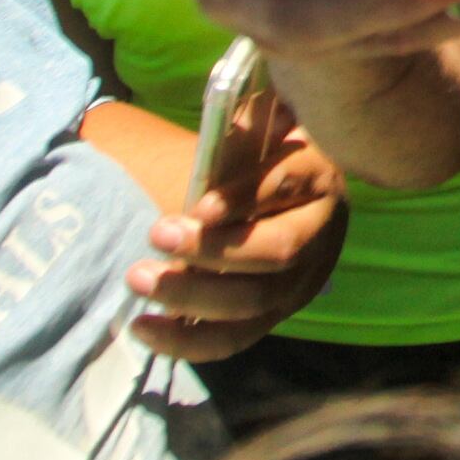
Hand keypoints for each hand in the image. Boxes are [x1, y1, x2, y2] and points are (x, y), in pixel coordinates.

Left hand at [126, 114, 346, 360]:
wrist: (288, 198)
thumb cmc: (265, 156)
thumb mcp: (263, 130)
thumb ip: (251, 124)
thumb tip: (241, 118)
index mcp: (319, 180)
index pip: (286, 188)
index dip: (244, 199)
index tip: (198, 206)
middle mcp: (320, 237)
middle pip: (276, 255)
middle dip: (213, 251)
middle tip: (156, 234)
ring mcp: (298, 285)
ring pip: (253, 303)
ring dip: (192, 295)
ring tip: (139, 278)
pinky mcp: (271, 318)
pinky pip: (233, 340)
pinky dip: (186, 340)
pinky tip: (142, 328)